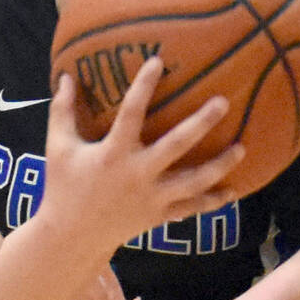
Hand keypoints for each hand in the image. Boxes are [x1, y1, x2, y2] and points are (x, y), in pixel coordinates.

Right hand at [43, 62, 243, 249]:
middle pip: (176, 145)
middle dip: (201, 123)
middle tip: (223, 103)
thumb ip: (62, 111)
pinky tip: (232, 192)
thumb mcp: (58, 147)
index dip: (144, 86)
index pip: (130, 112)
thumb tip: (65, 76)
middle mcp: (137, 174)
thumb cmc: (64, 187)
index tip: (158, 61)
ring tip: (241, 148)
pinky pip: (191, 209)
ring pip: (193, 182)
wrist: (72, 237)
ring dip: (220, 166)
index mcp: (113, 153)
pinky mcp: (159, 216)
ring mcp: (152, 198)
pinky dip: (212, 202)